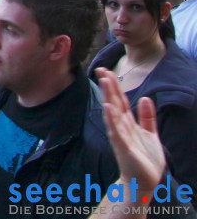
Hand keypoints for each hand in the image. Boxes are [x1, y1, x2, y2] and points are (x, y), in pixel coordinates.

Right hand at [96, 68, 165, 192]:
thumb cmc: (145, 158)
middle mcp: (121, 126)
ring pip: (113, 113)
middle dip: (109, 86)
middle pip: (114, 102)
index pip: (120, 99)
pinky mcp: (122, 147)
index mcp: (128, 123)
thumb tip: (145, 97)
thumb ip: (147, 116)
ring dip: (109, 97)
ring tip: (105, 81)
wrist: (144, 181)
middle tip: (100, 69)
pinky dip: (111, 119)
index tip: (107, 70)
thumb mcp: (150, 133)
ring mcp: (120, 136)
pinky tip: (108, 108)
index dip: (114, 85)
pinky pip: (116, 131)